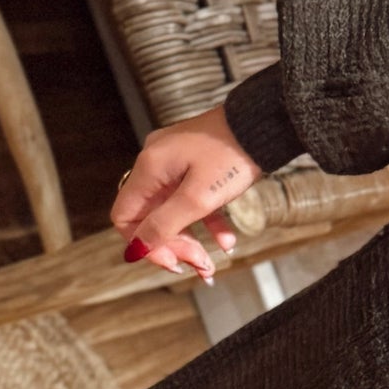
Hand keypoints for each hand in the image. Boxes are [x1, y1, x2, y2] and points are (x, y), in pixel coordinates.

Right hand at [111, 107, 262, 281]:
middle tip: (200, 265)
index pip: (125, 216)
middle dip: (174, 246)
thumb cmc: (233, 154)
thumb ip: (166, 224)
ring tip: (211, 262)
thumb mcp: (199, 197)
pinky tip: (226, 240)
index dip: (143, 244)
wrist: (264, 123)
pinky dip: (207, 223)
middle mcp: (156, 164)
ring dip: (191, 240)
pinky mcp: (196, 164)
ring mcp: (176, 163)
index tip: (171, 262)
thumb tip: (138, 248)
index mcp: (149, 169)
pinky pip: (193, 200)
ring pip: (174, 212)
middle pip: (150, 217)